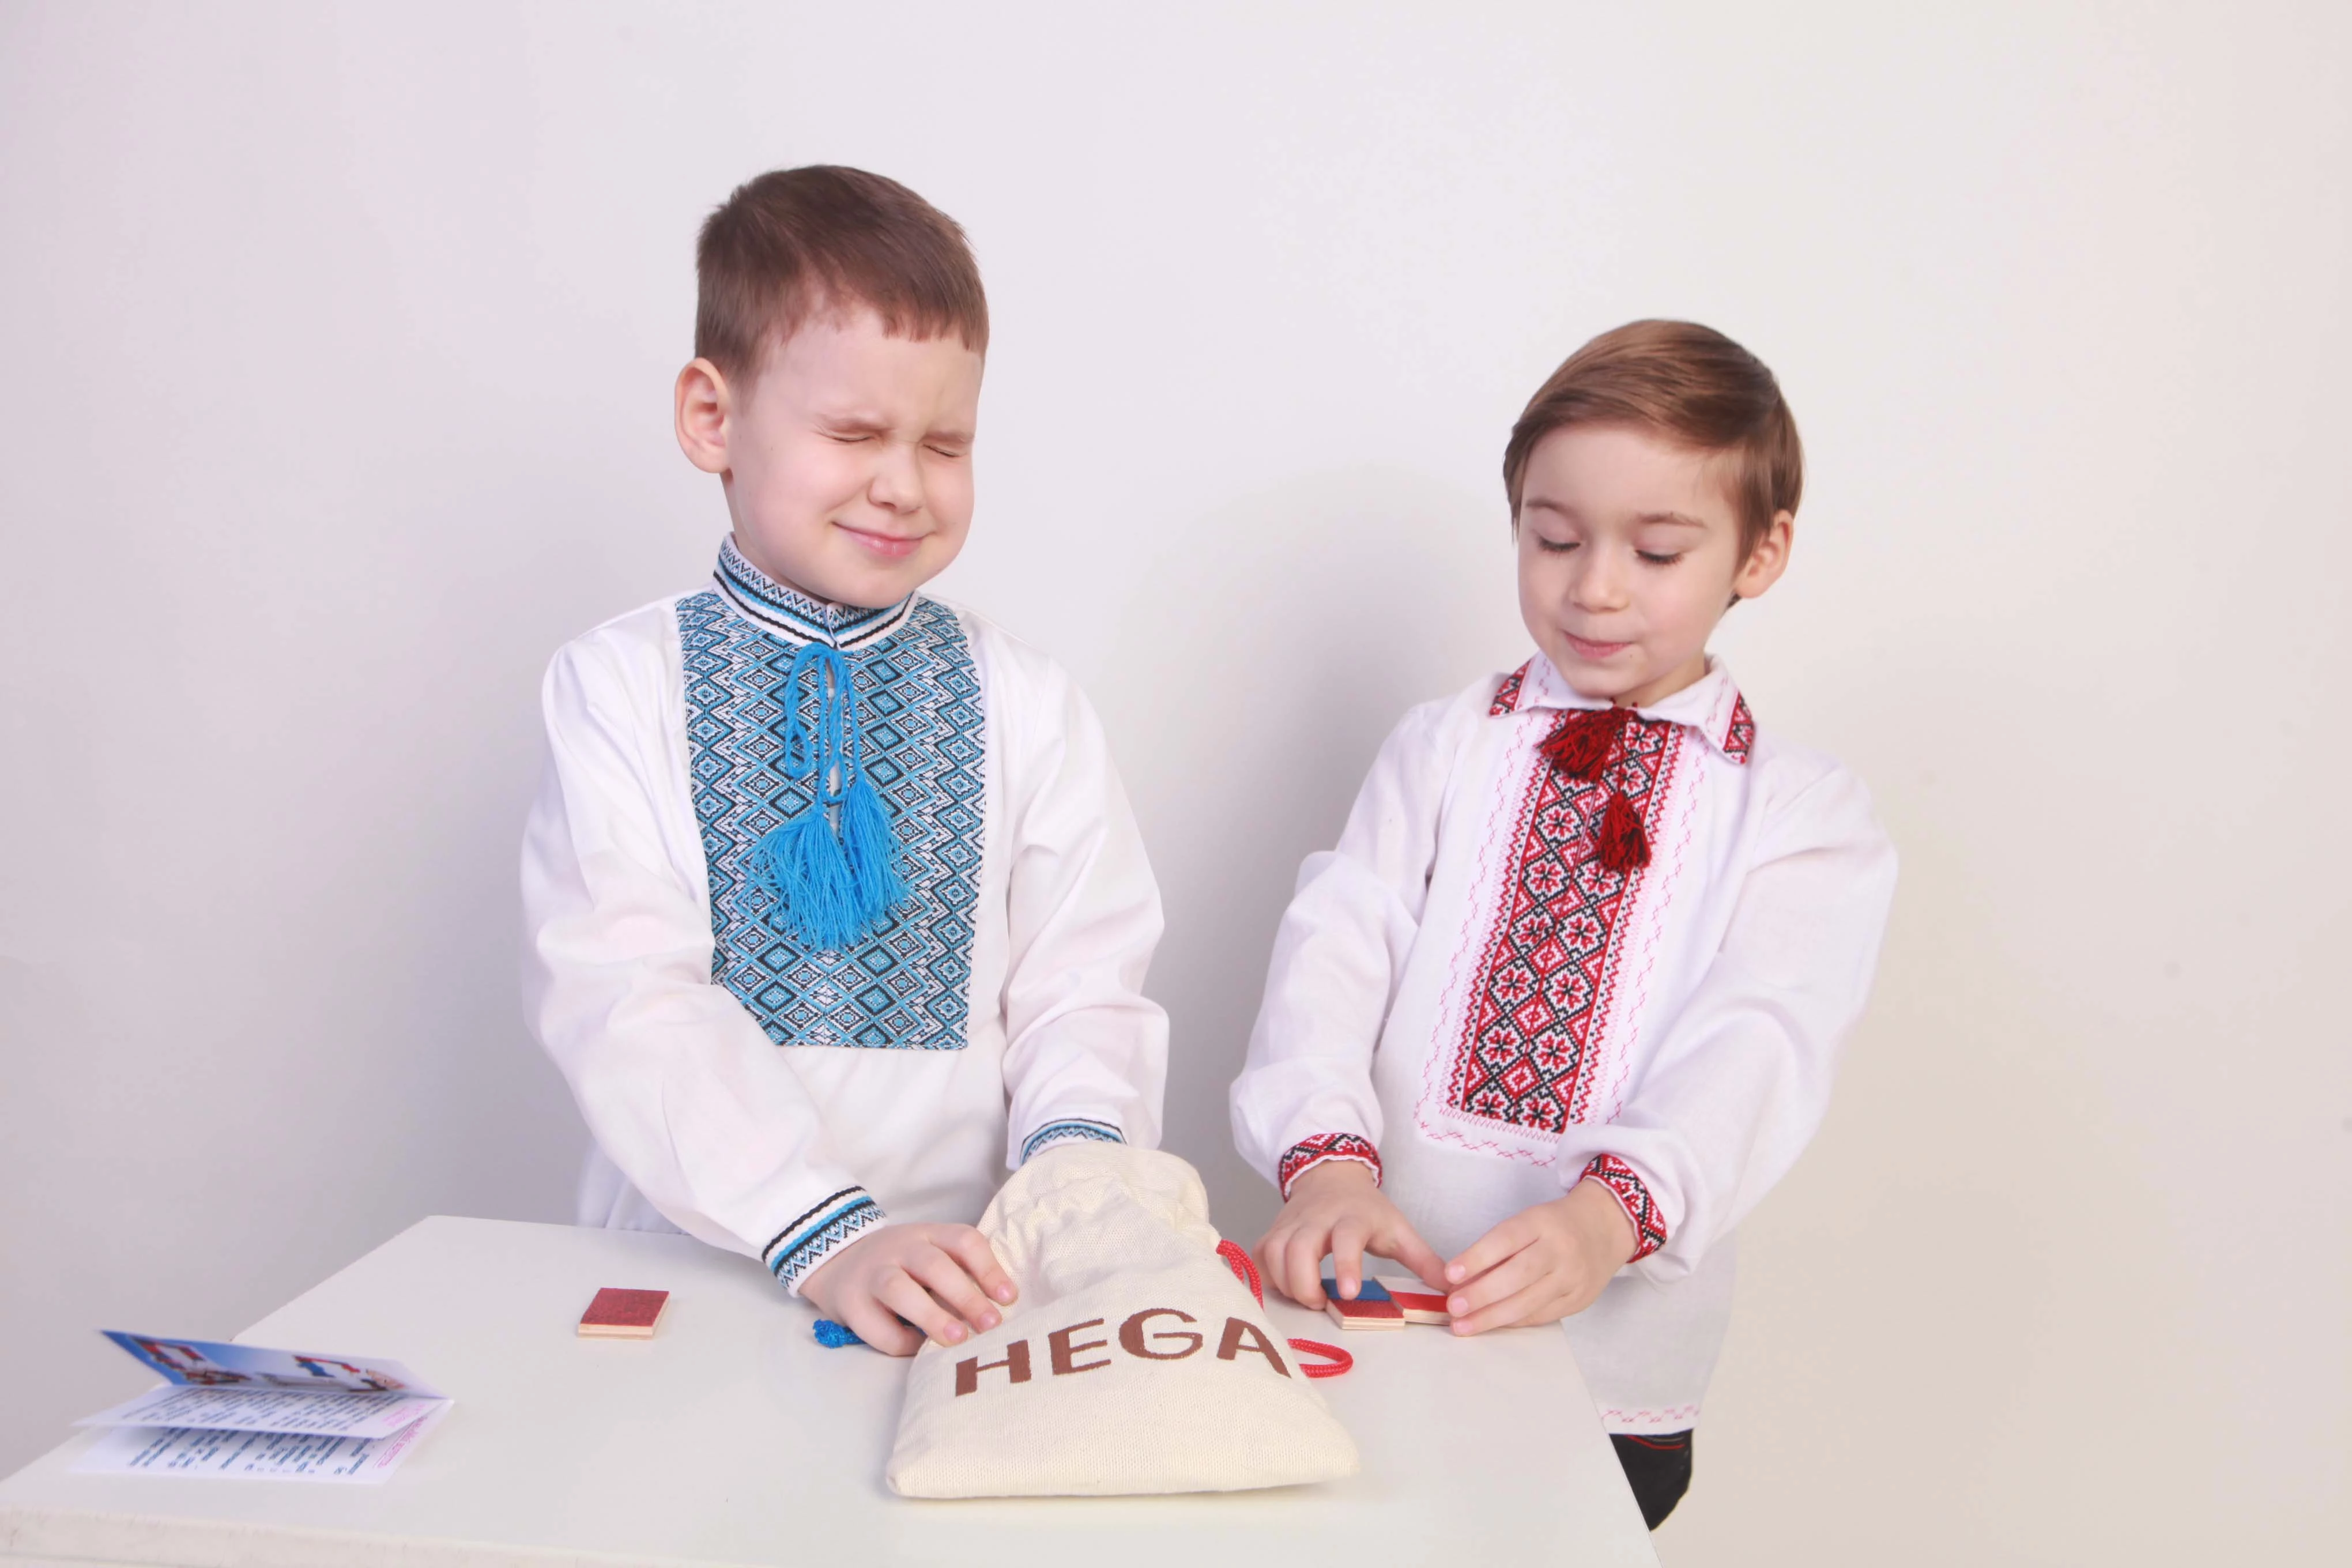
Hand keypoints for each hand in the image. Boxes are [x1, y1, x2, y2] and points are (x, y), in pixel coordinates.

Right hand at [798, 1222, 1018, 1355]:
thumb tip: (999, 1310)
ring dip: (932, 1315)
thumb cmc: (900, 1266)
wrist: (836, 1263)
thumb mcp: (929, 1255)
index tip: (1008, 1297)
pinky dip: (900, 1341)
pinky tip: (918, 1348)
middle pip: (934, 1265)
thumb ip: (959, 1273)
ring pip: (899, 1290)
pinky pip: (877, 1326)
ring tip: (958, 1339)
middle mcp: (899, 1248)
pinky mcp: (849, 1303)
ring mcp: (871, 1273)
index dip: (988, 1268)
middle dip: (966, 1296)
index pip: (963, 1240)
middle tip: (991, 1324)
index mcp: (927, 1234)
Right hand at [1255, 1160, 1446, 1309]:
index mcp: (1352, 1218)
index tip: (1348, 1294)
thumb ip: (1423, 1260)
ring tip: (1307, 1297)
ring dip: (1286, 1283)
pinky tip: (1285, 1287)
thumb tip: (1452, 1291)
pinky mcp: (1273, 1230)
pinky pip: (1261, 1255)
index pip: (1346, 1240)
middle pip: (1298, 1250)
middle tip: (1320, 1303)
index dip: (1346, 1266)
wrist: (1331, 1176)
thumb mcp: (1399, 1230)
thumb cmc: (1367, 1210)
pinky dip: (1268, 1275)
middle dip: (1304, 1283)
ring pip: (1274, 1253)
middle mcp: (1316, 1219)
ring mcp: (1290, 1224)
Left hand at [1440, 1179, 1637, 1334]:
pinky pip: (1541, 1316)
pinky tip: (1492, 1325)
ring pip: (1529, 1302)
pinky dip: (1513, 1322)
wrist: (1604, 1228)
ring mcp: (1573, 1277)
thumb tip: (1459, 1282)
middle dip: (1481, 1294)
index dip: (1477, 1258)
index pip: (1506, 1240)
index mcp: (1542, 1222)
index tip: (1450, 1274)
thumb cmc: (1554, 1224)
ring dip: (1492, 1317)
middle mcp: (1560, 1249)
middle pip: (1518, 1275)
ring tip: (1463, 1325)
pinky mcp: (1579, 1299)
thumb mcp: (1527, 1222)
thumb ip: (1497, 1249)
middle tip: (1453, 1308)